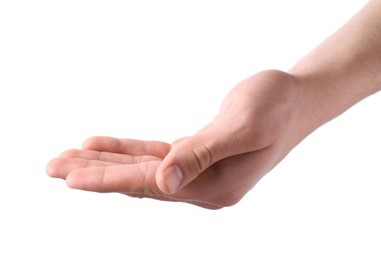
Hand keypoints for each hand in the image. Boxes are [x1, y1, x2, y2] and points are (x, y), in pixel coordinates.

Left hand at [47, 70, 308, 208]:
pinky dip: (127, 151)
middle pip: (140, 182)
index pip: (152, 185)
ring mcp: (200, 173)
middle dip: (96, 174)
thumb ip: (203, 154)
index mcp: (216, 185)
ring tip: (67, 159)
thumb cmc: (275, 106)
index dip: (110, 179)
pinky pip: (155, 156)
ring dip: (106, 163)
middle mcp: (204, 186)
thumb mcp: (242, 125)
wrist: (296, 100)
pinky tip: (101, 145)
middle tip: (53, 168)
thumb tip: (165, 183)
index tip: (70, 176)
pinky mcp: (196, 156)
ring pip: (143, 170)